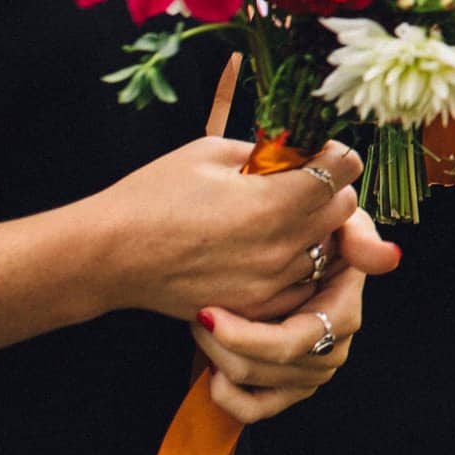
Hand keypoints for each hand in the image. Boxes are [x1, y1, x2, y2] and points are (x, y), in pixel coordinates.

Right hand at [83, 136, 366, 322]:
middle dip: (329, 189)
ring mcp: (271, 280)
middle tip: (299, 183)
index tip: (320, 152)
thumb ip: (266, 150)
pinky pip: (303, 281)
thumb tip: (299, 148)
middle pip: (344, 208)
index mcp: (274, 201)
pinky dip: (296, 263)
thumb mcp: (210, 153)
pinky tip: (264, 248)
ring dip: (314, 229)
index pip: (344, 168)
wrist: (110, 256)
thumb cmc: (154, 195)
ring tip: (274, 217)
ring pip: (327, 247)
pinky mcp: (257, 306)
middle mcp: (281, 245)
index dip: (335, 154)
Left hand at [188, 208, 398, 423]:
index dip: (244, 336)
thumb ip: (360, 235)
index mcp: (343, 314)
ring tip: (203, 323)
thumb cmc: (316, 234)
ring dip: (217, 357)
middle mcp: (332, 350)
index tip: (206, 311)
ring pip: (252, 385)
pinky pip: (254, 410)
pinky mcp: (290, 389)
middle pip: (265, 367)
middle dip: (220, 343)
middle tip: (198, 311)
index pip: (291, 342)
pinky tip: (213, 368)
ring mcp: (311, 374)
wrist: (298, 254)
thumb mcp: (340, 223)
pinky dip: (227, 396)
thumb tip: (388, 258)